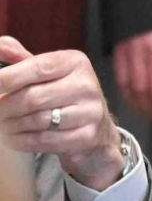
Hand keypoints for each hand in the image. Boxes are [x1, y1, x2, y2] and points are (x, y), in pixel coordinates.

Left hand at [0, 36, 125, 189]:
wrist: (94, 124)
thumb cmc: (60, 94)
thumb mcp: (46, 72)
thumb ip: (20, 59)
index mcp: (75, 62)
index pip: (37, 67)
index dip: (7, 78)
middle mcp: (86, 84)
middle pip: (32, 98)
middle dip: (4, 107)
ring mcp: (90, 111)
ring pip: (36, 121)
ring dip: (10, 126)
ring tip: (4, 124)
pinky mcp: (86, 135)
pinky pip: (44, 140)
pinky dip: (21, 141)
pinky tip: (15, 137)